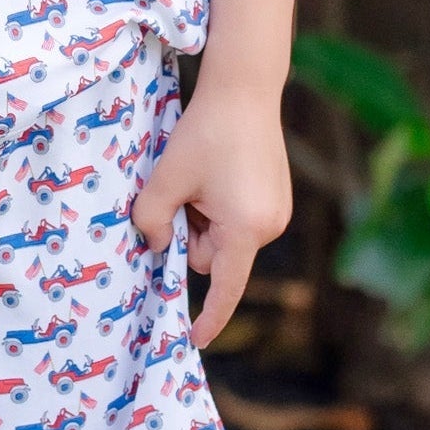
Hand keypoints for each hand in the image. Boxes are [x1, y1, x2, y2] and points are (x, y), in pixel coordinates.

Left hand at [130, 86, 292, 349]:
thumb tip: (155, 246)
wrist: (244, 90)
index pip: (223, 287)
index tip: (194, 340)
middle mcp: (270, 227)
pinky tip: (218, 171)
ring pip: (224, 238)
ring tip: (203, 175)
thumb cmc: (205, 133)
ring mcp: (278, 213)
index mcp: (245, 229)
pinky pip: (238, 221)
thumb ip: (151, 220)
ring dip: (205, 219)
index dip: (209, 317)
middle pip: (214, 256)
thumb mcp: (166, 179)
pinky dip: (220, 207)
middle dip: (193, 234)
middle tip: (184, 191)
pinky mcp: (278, 199)